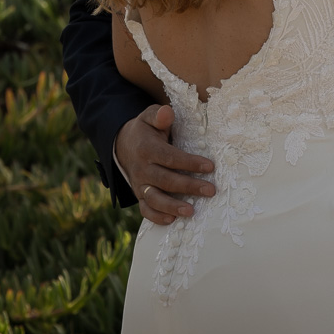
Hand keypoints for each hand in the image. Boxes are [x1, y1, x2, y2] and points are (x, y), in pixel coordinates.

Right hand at [115, 103, 214, 224]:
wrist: (122, 145)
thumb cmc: (145, 130)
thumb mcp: (149, 117)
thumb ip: (158, 115)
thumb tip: (167, 113)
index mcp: (147, 149)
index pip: (170, 158)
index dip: (190, 163)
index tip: (210, 166)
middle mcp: (142, 169)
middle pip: (166, 180)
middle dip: (189, 186)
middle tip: (211, 190)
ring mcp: (140, 184)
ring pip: (154, 198)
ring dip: (172, 206)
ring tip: (191, 212)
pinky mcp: (139, 194)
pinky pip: (145, 209)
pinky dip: (156, 217)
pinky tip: (172, 220)